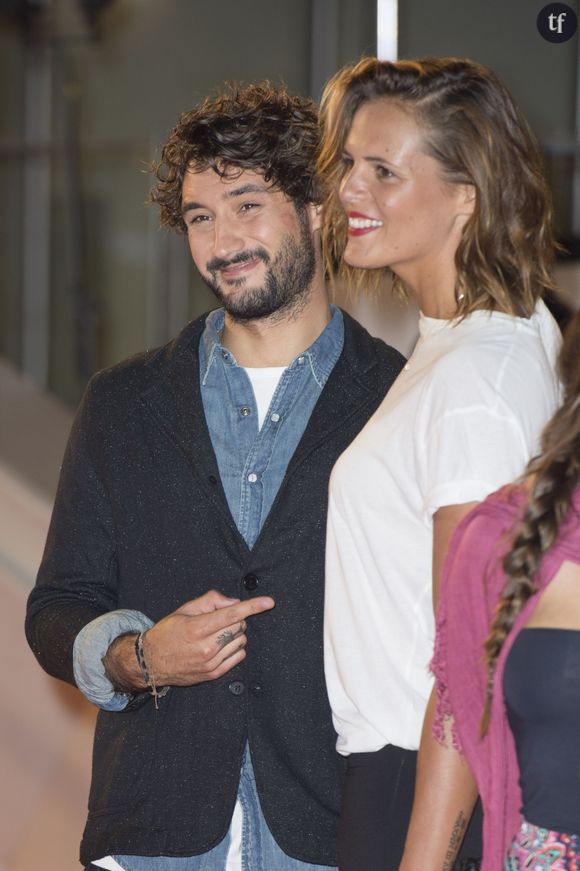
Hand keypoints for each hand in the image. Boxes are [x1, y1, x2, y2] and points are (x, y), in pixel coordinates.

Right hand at [105, 590, 274, 690]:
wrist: (151, 662)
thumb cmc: (168, 632)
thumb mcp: (185, 610)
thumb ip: (211, 601)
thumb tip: (234, 602)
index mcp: (197, 628)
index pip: (232, 614)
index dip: (252, 606)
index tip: (269, 602)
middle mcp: (206, 647)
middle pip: (239, 626)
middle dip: (235, 619)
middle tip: (219, 621)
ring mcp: (211, 662)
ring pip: (240, 641)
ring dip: (235, 634)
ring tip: (217, 634)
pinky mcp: (213, 674)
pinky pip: (238, 656)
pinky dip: (235, 647)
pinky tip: (220, 646)